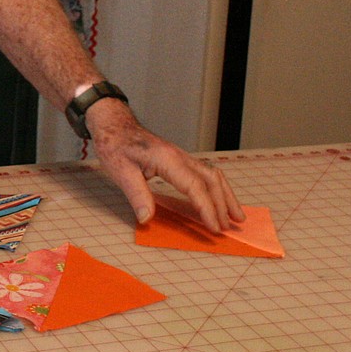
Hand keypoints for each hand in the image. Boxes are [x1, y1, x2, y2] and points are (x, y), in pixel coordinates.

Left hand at [86, 99, 243, 233]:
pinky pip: (204, 173)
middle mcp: (179, 156)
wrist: (114, 124)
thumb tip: (147, 219)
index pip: (195, 186)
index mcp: (167, 159)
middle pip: (211, 180)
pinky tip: (220, 198)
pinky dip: (217, 188)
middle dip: (224, 204)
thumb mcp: (120, 171)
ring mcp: (181, 156)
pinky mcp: (178, 159)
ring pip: (212, 174)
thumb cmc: (115, 144)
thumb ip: (136, 195)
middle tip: (231, 226)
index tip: (215, 227)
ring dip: (226, 195)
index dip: (207, 208)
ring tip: (236, 215)